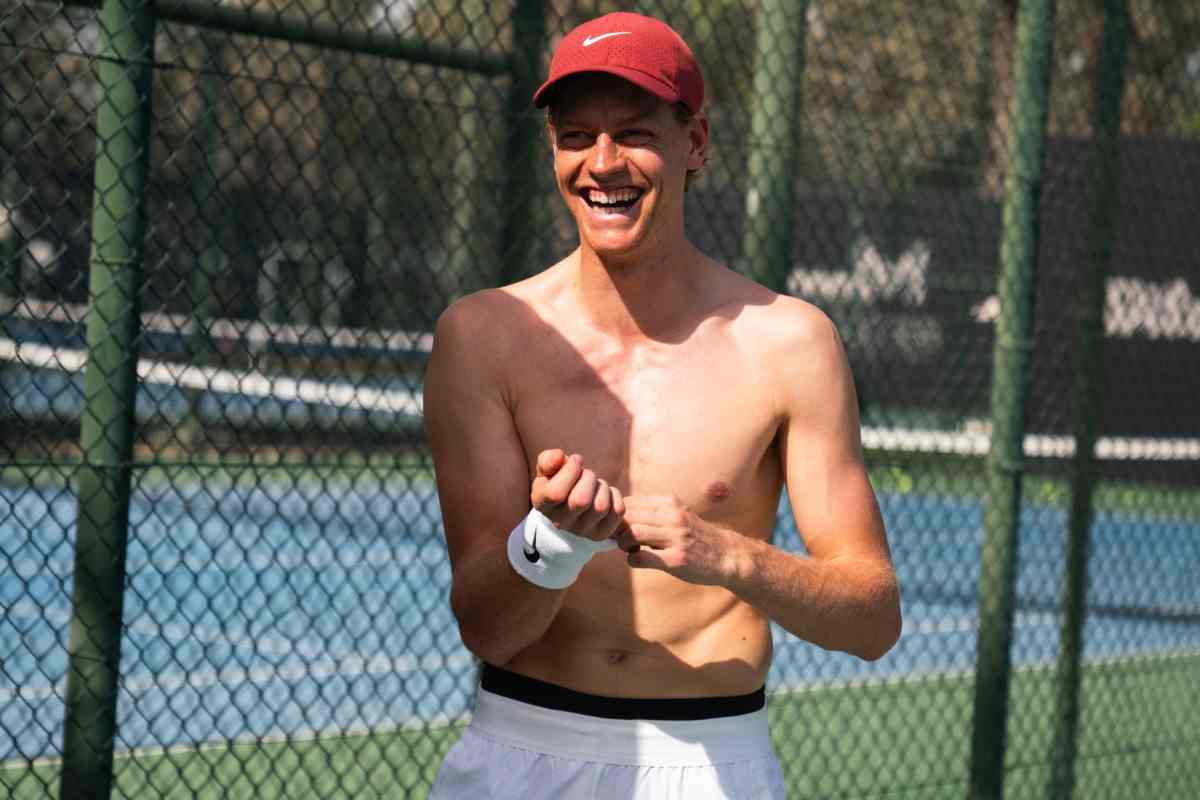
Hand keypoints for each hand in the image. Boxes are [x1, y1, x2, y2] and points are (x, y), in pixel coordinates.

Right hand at [530, 449, 624, 541]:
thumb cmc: (560, 480)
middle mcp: (560, 523)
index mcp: (543, 506)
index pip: (556, 493)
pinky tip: (605, 494)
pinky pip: (617, 511)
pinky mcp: (602, 532)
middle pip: (581, 500)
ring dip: (602, 486)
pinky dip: (615, 495)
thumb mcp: (549, 469)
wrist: (574, 504)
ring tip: (595, 484)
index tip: (575, 460)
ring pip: (601, 506)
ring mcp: (582, 531)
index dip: (570, 471)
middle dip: (588, 477)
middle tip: (586, 473)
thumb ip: (548, 460)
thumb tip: (559, 457)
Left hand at [616, 495, 746, 585]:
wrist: (726, 555)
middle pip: (628, 516)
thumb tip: (619, 514)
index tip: (617, 526)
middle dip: (617, 529)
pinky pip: (641, 557)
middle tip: (618, 539)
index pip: (630, 502)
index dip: (617, 515)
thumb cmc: (694, 536)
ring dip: (623, 543)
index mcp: (670, 502)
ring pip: (633, 533)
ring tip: (629, 548)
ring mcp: (676, 538)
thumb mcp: (677, 514)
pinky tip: (638, 560)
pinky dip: (632, 559)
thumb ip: (652, 512)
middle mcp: (673, 516)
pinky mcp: (677, 559)